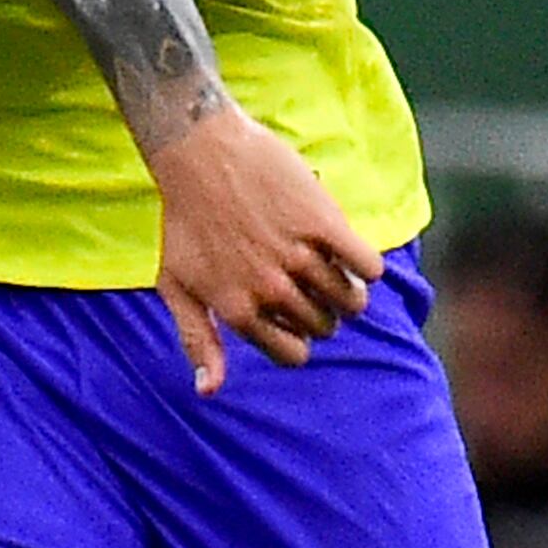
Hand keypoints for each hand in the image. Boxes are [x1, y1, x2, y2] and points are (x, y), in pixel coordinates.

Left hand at [147, 102, 378, 393]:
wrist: (202, 154)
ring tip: (329, 269)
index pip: (294, 355)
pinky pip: (369, 266)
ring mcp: (298, 256)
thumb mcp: (178, 286)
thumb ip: (196, 340)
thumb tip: (208, 392)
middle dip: (320, 313)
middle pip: (323, 327)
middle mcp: (269, 289)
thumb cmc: (186, 224)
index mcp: (238, 310)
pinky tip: (346, 249)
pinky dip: (367, 265)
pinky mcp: (324, 223)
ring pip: (351, 301)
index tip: (291, 318)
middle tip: (307, 284)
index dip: (297, 340)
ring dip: (348, 292)